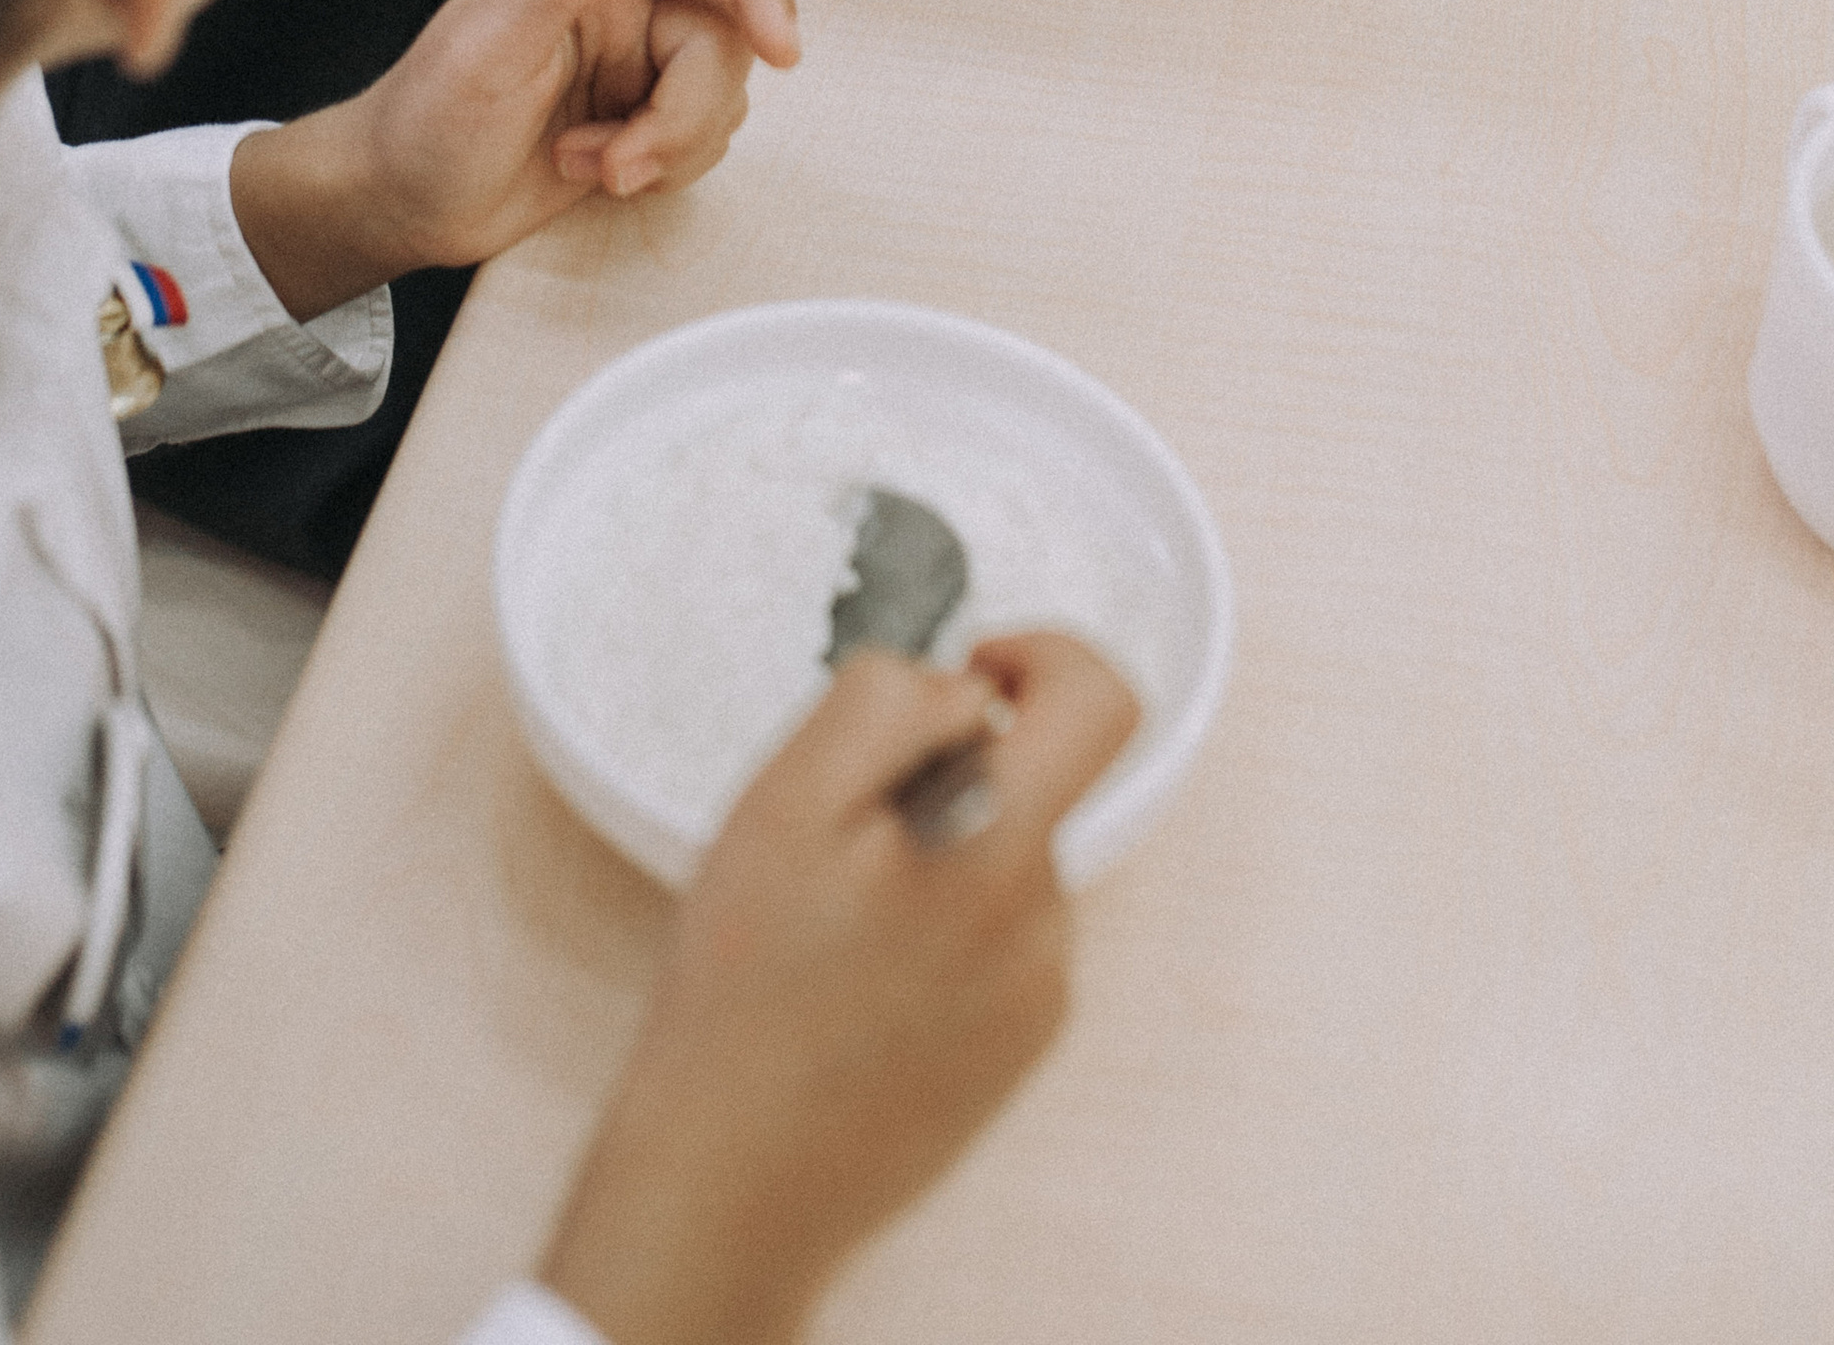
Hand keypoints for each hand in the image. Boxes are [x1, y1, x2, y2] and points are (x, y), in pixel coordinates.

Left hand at [228, 0, 797, 313]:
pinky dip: (664, 168)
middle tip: (620, 163)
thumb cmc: (424, 120)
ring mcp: (638, 66)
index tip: (784, 50)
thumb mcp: (484, 52)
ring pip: (722, 97)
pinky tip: (595, 174)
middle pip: (726, 42)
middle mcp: (627, 6)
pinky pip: (702, 140)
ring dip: (669, 147)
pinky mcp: (641, 121)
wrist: (402, 204)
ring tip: (586, 165)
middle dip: (686, 115)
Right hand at [541, 635, 1138, 1344]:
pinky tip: (855, 980)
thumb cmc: (745, 990)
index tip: (970, 674)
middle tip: (840, 828)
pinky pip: (998, 943)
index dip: (1040, 654)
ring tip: (833, 922)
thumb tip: (966, 687)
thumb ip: (886, 705)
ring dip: (936, 856)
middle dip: (949, 771)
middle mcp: (1045, 926)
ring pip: (1007, 864)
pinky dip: (937, 930)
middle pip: (1034, 785)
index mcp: (1001, 850)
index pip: (1102, 702)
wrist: (732, 1180)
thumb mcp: (785, 799)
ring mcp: (1037, 1001)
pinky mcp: (1014, 1055)